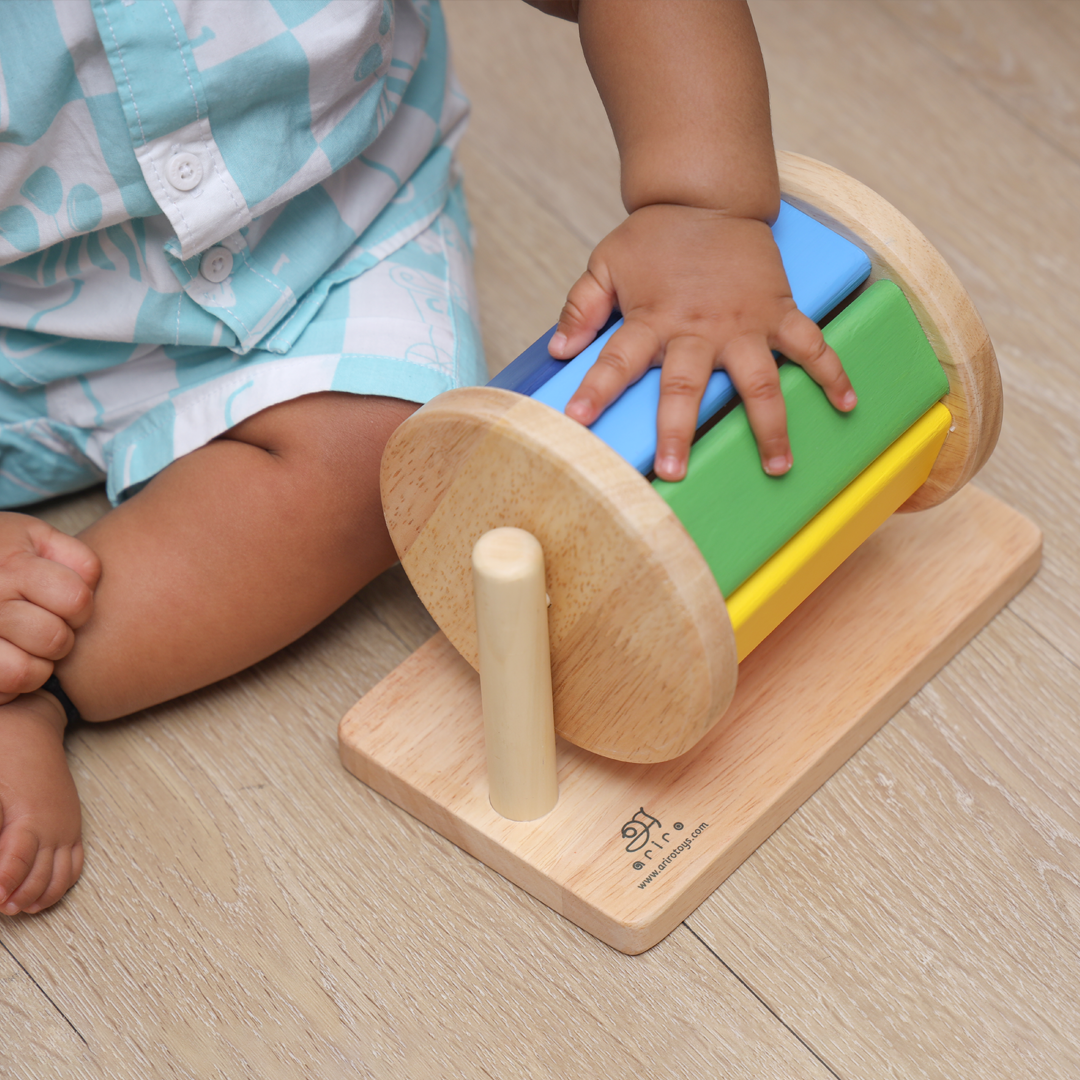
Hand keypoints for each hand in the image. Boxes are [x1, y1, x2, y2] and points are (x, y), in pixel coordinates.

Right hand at [0, 514, 100, 702]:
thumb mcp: (32, 537)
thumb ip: (73, 556)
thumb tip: (90, 588)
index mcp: (13, 566)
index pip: (76, 600)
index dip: (81, 606)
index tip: (65, 603)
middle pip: (54, 639)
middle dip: (60, 638)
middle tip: (42, 627)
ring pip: (26, 673)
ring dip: (36, 667)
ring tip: (24, 648)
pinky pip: (1, 690)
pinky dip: (9, 687)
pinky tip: (5, 662)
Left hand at [549, 204, 856, 479]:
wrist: (708, 196)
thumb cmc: (655, 236)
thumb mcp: (606, 263)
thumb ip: (582, 306)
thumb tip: (557, 350)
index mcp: (651, 319)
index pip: (615, 361)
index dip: (595, 391)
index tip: (578, 422)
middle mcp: (698, 328)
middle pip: (685, 386)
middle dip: (678, 431)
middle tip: (675, 472)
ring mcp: (743, 323)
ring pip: (758, 380)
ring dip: (768, 425)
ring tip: (777, 467)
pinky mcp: (778, 311)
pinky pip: (811, 345)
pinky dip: (832, 373)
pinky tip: (847, 405)